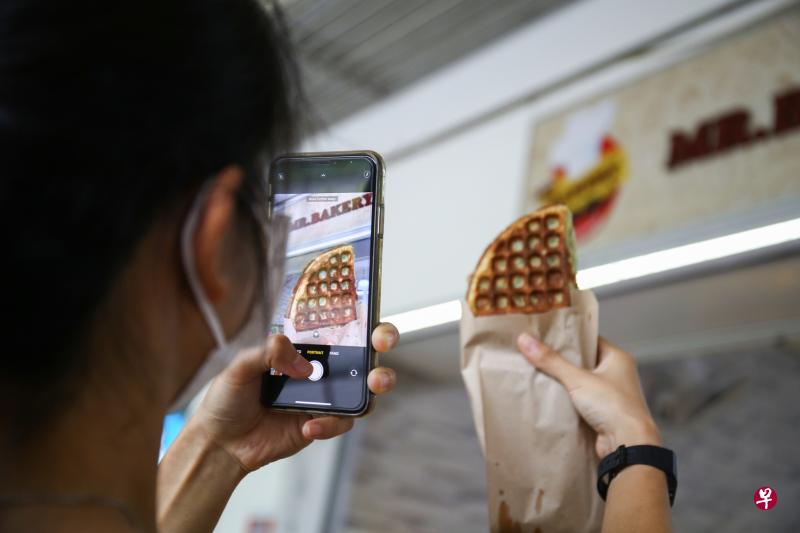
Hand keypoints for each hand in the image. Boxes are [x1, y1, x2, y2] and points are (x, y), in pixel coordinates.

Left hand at [189, 323, 398, 472]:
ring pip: (364, 388)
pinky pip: (342, 421)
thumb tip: (296, 356)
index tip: (368, 313)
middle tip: (380, 344)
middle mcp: (318, 369)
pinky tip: (309, 425)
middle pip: (361, 351)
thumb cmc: (228, 400)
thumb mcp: (239, 366)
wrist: (221, 443)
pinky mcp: (322, 423)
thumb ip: (266, 352)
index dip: (358, 317)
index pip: (334, 326)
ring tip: (371, 385)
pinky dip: (331, 423)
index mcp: (299, 348)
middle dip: (381, 342)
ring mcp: (323, 397)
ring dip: (375, 384)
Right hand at [517, 334, 660, 458]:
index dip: (569, 337)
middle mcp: (617, 374)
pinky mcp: (604, 412)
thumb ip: (551, 361)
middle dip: (562, 360)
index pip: (589, 340)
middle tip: (538, 352)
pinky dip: (568, 398)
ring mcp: (611, 394)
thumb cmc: (613, 406)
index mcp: (618, 358)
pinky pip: (581, 399)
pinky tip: (549, 395)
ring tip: (538, 371)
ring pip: (581, 381)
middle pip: (584, 361)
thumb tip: (525, 339)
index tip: (547, 334)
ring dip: (564, 380)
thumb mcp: (578, 379)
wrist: (628, 444)